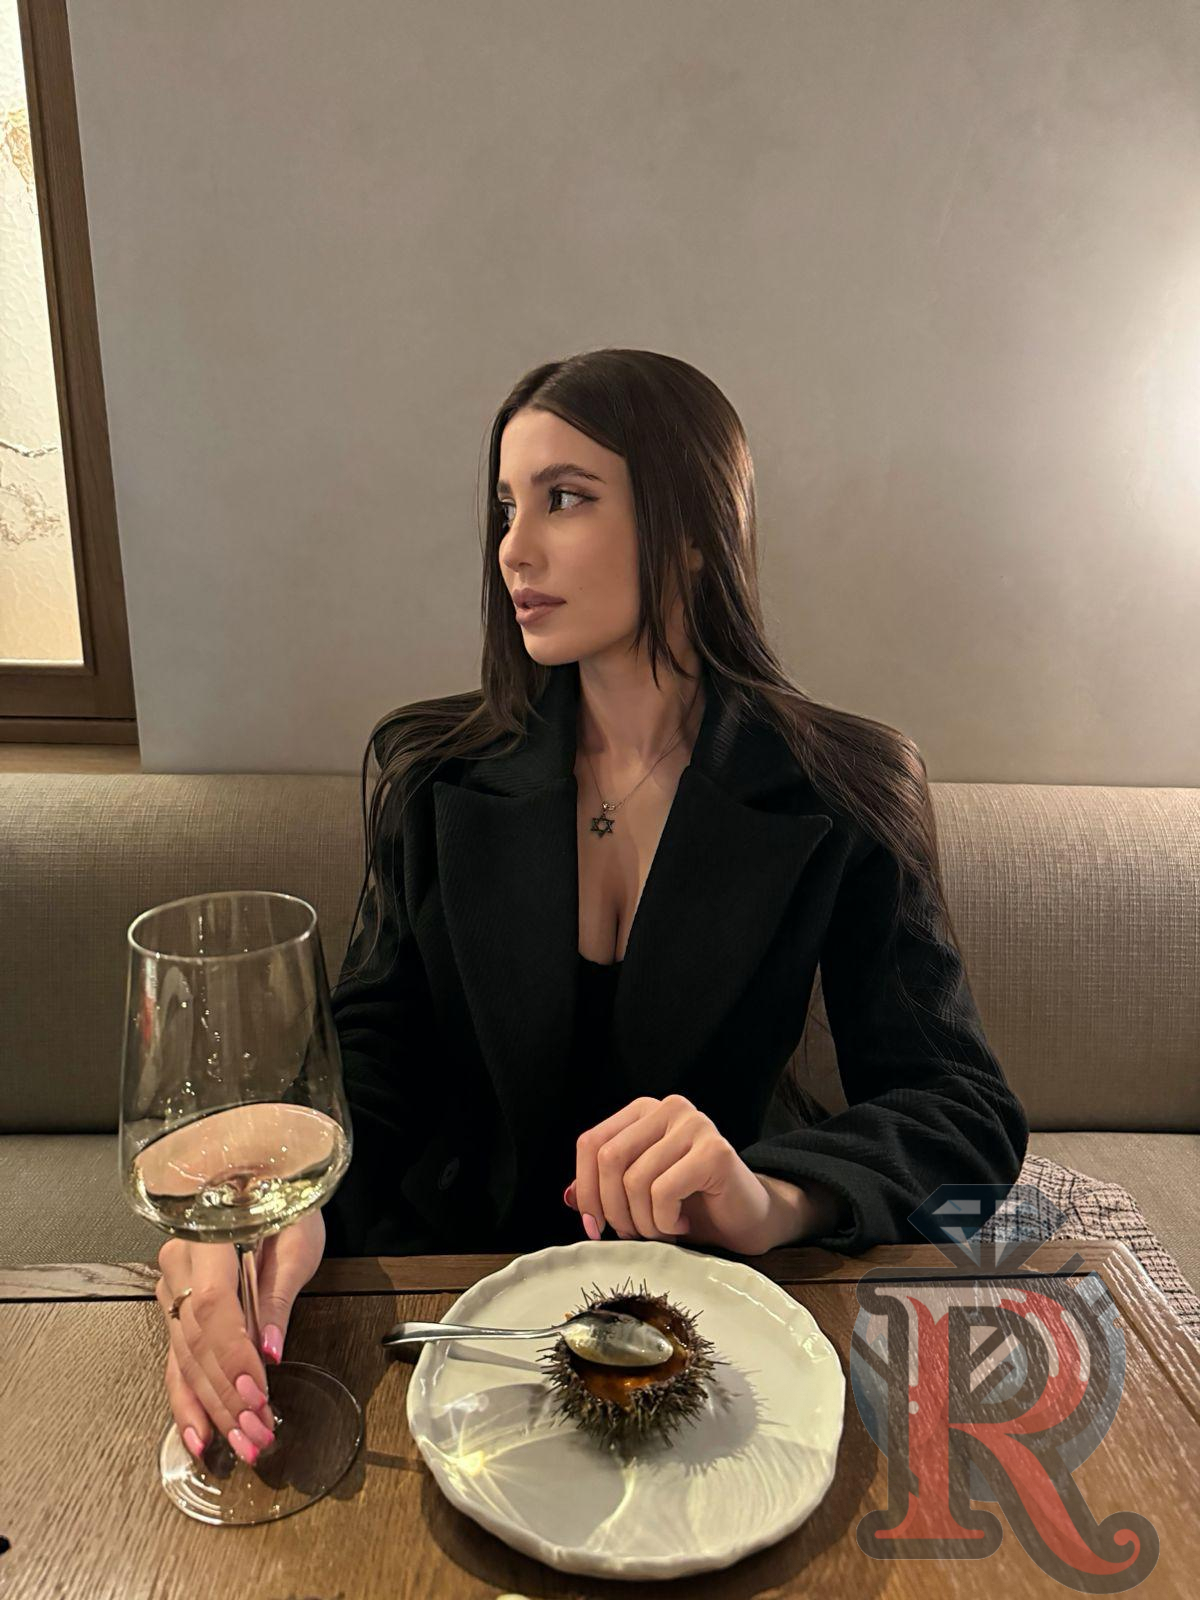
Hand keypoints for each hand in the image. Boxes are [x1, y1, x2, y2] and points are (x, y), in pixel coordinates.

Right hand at [154, 1208, 325, 1465]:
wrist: (255, 1175)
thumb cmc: (283, 1199)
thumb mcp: (296, 1238)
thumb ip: (279, 1294)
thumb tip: (270, 1352)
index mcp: (206, 1237)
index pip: (214, 1307)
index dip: (233, 1356)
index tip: (258, 1394)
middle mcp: (177, 1265)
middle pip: (197, 1342)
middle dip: (227, 1397)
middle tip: (256, 1435)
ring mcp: (171, 1289)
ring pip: (184, 1359)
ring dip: (211, 1409)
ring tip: (237, 1447)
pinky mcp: (176, 1310)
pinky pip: (177, 1361)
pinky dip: (187, 1402)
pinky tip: (198, 1437)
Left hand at [562, 1094, 777, 1255]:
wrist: (746, 1219)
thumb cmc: (691, 1206)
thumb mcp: (638, 1196)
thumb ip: (605, 1189)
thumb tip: (570, 1197)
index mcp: (643, 1111)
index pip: (591, 1143)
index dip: (585, 1189)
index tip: (594, 1226)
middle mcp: (668, 1108)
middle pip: (609, 1159)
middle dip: (613, 1210)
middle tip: (632, 1234)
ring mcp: (694, 1124)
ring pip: (636, 1181)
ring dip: (644, 1222)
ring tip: (663, 1230)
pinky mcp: (715, 1151)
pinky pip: (664, 1193)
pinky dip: (666, 1221)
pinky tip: (683, 1223)